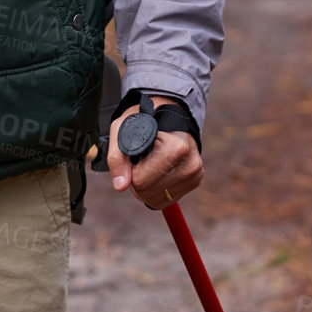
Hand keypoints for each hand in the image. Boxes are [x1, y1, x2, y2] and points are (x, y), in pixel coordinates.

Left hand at [106, 94, 202, 208]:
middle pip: (148, 193)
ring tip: (149, 164)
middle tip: (140, 160)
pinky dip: (156, 190)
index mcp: (176, 148)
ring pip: (157, 199)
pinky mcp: (195, 180)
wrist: (168, 112)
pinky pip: (167, 199)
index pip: (141, 180)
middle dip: (137, 180)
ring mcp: (195, 173)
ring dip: (146, 187)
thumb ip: (117, 158)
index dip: (130, 171)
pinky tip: (158, 172)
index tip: (134, 155)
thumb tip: (120, 186)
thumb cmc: (144, 120)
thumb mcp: (122, 130)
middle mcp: (190, 163)